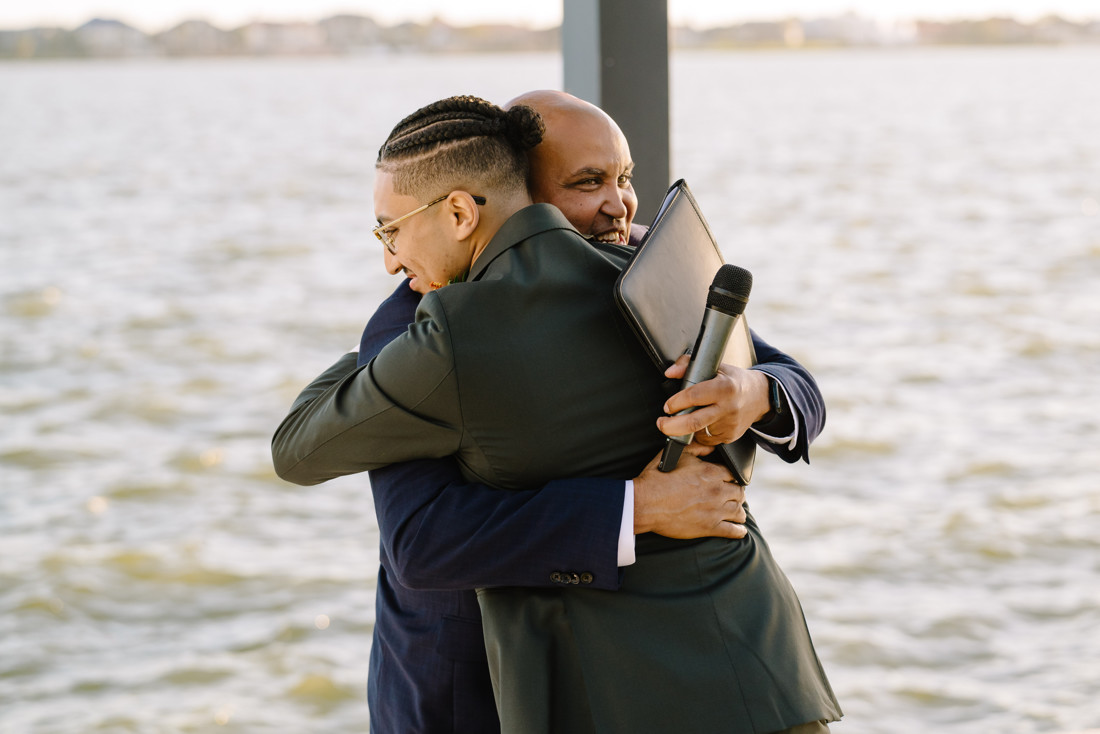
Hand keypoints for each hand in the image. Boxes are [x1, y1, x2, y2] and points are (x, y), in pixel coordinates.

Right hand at [632, 444, 747, 539]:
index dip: (732, 476)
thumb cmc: (657, 478)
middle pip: (739, 492)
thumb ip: (697, 448)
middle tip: (732, 496)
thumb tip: (712, 447)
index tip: (729, 480)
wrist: (645, 503)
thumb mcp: (676, 455)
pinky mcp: (709, 528)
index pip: (734, 473)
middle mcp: (717, 491)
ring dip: (739, 511)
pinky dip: (738, 531)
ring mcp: (715, 511)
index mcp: (711, 472)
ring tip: (736, 512)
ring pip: (739, 511)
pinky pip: (732, 531)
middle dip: (736, 493)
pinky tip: (739, 530)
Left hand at [655, 355, 770, 445]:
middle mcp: (728, 408)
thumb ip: (689, 365)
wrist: (760, 397)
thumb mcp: (716, 367)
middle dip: (671, 426)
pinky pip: (707, 440)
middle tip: (661, 423)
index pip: (694, 396)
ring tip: (687, 418)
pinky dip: (699, 434)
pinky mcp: (730, 437)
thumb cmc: (734, 380)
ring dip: (686, 429)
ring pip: (697, 432)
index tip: (668, 405)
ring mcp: (729, 425)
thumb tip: (670, 372)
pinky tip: (702, 424)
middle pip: (693, 423)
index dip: (676, 402)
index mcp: (725, 388)